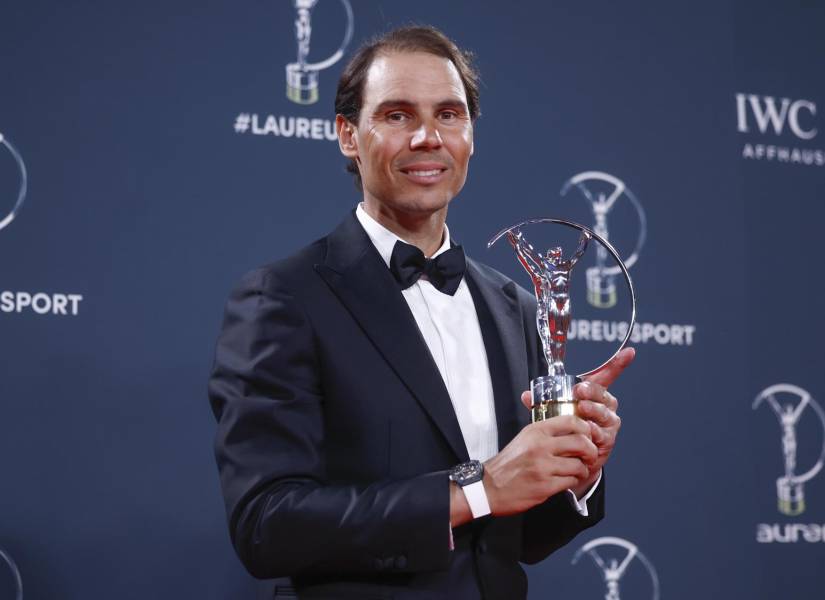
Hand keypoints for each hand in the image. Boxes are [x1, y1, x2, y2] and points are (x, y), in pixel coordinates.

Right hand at [481, 415, 597, 516]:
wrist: (489, 487)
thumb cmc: (507, 464)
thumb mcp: (523, 439)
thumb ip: (545, 433)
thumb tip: (570, 431)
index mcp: (535, 431)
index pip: (571, 420)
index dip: (585, 428)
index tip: (587, 435)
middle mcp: (540, 446)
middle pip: (581, 442)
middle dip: (591, 450)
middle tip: (590, 456)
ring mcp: (543, 466)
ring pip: (579, 464)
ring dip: (583, 469)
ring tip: (578, 471)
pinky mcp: (545, 486)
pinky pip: (571, 481)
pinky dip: (573, 481)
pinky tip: (567, 480)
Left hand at [520, 347, 634, 494]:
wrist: (574, 457)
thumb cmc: (568, 427)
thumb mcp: (555, 410)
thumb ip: (542, 402)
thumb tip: (526, 395)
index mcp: (595, 394)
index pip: (608, 376)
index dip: (619, 363)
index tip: (629, 351)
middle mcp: (606, 407)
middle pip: (603, 395)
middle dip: (592, 392)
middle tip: (579, 391)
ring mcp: (608, 424)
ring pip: (604, 414)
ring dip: (593, 410)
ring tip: (582, 409)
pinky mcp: (607, 441)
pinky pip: (602, 434)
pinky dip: (594, 432)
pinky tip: (587, 431)